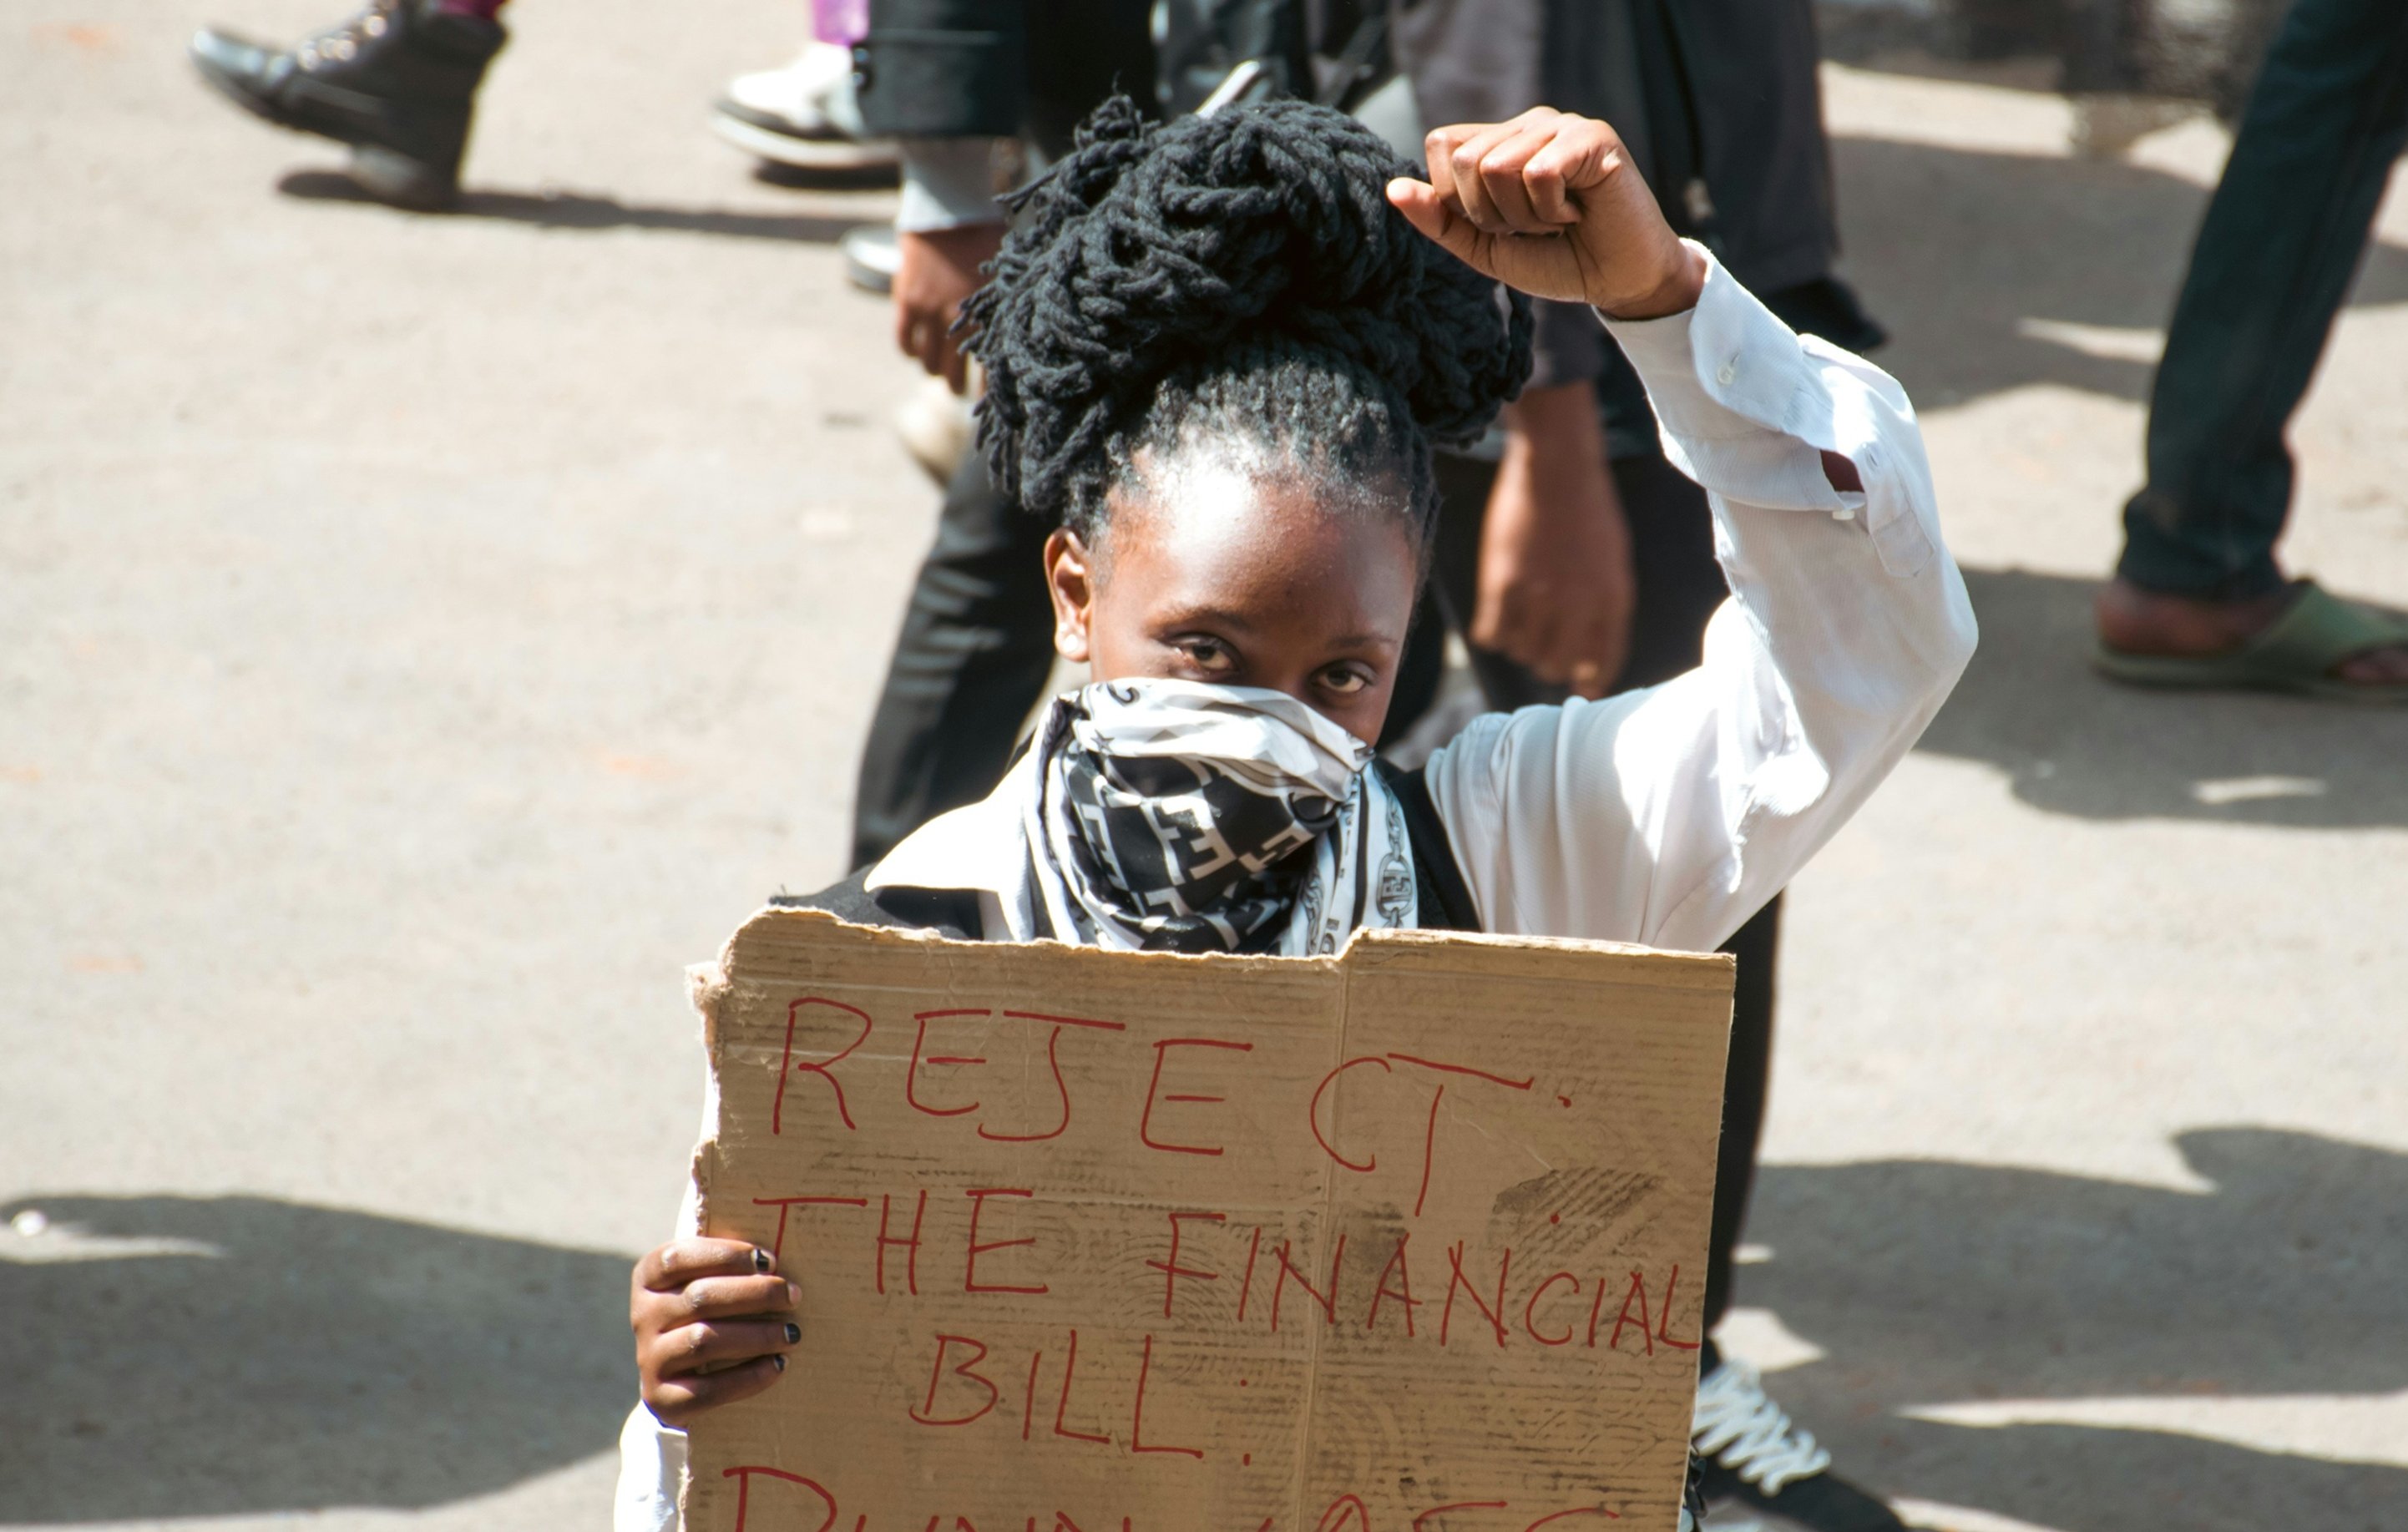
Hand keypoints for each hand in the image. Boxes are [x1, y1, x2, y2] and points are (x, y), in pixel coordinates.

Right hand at [631, 1238, 799, 1427]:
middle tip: (793, 1296)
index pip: (678, 1258)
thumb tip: (775, 1260)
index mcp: (649, 1279)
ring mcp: (649, 1358)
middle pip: (700, 1297)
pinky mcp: (661, 1398)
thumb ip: (729, 1267)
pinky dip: (748, 1377)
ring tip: (792, 1333)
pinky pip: (707, 1389)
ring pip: (703, 1341)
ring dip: (757, 1335)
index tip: (770, 1261)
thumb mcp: (707, 1284)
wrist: (683, 1376)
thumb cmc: (709, 1314)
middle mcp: (643, 1316)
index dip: (725, 1255)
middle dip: (755, 1294)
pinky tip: (778, 1365)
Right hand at [894, 222, 1004, 392]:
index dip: (992, 392)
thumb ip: (1011, 302)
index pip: (992, 367)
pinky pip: (905, 341)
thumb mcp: (1008, 270)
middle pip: (956, 373)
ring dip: (935, 371)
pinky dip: (910, 352)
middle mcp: (960, 318)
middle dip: (958, 387)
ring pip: (929, 363)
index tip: (996, 407)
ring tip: (940, 373)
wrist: (948, 206)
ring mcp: (930, 311)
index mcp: (989, 314)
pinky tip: (916, 354)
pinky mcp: (907, 301)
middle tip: (959, 390)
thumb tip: (1029, 331)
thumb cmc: (987, 235)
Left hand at [1385, 108, 1704, 319]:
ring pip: (1498, 166)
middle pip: (1465, 160)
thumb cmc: (1556, 260)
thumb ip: (1439, 220)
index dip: (1456, 198)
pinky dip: (1552, 209)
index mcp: (1499, 141)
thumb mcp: (1485, 247)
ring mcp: (1561, 125)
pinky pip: (1538, 172)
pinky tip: (1578, 211)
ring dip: (1524, 215)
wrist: (1617, 281)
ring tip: (1556, 220)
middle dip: (1491, 213)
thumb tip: (1392, 190)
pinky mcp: (1592, 137)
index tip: (1498, 223)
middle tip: (1532, 226)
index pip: (1442, 145)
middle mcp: (1528, 124)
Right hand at [1474, 381, 1632, 697]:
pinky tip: (1496, 618)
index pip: (1604, 660)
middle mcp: (1579, 603)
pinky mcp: (1502, 583)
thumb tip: (1590, 661)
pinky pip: (1491, 635)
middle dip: (1549, 665)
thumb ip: (1606, 606)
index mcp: (1613, 597)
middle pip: (1556, 666)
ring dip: (1519, 646)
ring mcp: (1539, 595)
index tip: (1583, 687)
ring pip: (1521, 653)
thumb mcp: (1614, 559)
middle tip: (1541, 651)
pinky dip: (1492, 634)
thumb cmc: (1589, 509)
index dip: (1593, 679)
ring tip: (1519, 624)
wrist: (1557, 465)